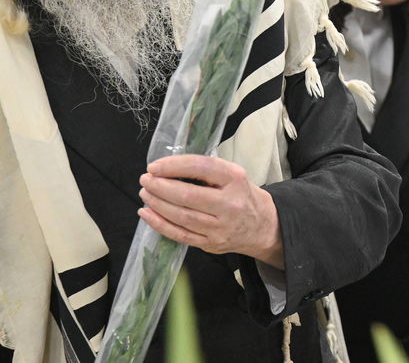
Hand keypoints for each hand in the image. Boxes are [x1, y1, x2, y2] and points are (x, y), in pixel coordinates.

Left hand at [139, 155, 283, 268]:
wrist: (262, 226)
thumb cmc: (241, 195)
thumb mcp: (234, 176)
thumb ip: (207, 172)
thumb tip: (168, 168)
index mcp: (236, 180)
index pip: (202, 168)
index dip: (175, 166)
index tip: (154, 166)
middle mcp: (230, 204)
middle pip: (188, 195)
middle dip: (161, 187)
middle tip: (145, 180)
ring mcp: (220, 227)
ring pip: (181, 216)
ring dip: (157, 204)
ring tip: (145, 193)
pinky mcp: (211, 243)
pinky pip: (180, 234)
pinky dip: (159, 224)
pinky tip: (147, 214)